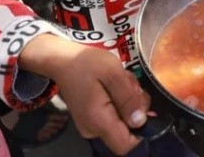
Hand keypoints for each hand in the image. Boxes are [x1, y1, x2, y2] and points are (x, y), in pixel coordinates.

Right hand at [20, 35, 149, 154]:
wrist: (62, 60)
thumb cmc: (87, 63)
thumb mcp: (114, 74)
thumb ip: (128, 99)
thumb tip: (141, 122)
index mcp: (99, 121)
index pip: (125, 144)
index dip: (141, 130)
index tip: (140, 105)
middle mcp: (93, 130)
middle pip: (126, 131)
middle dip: (135, 107)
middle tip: (128, 84)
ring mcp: (91, 125)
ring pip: (122, 121)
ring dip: (129, 101)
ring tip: (121, 80)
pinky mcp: (91, 118)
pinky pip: (113, 116)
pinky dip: (120, 101)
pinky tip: (115, 84)